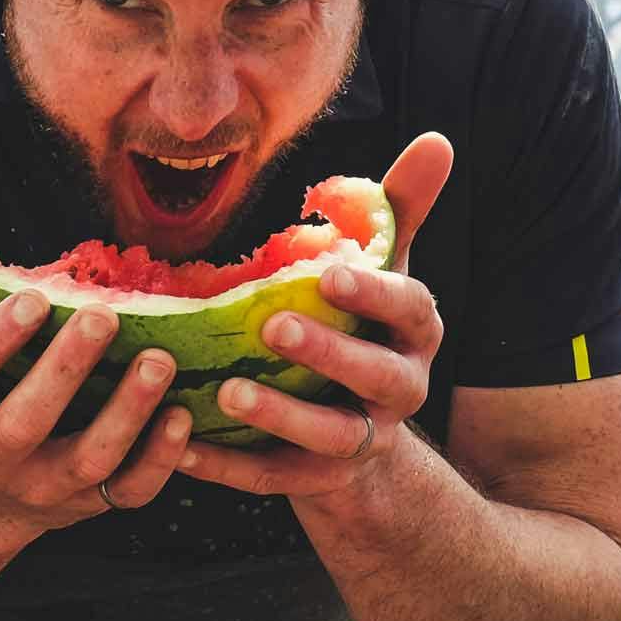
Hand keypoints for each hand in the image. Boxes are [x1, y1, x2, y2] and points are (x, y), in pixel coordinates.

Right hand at [0, 218, 191, 537]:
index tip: (32, 298)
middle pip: (25, 424)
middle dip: (65, 371)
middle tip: (105, 316)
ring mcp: (44, 488)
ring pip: (87, 460)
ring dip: (128, 412)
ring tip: (161, 359)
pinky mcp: (90, 503)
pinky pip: (128, 493)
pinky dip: (159, 459)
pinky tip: (182, 415)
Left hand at [177, 133, 454, 500]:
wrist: (359, 430)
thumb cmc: (362, 323)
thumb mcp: (383, 267)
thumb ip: (398, 208)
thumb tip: (436, 139)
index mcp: (415, 332)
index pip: (410, 310)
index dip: (375, 295)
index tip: (329, 274)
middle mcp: (399, 389)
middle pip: (376, 377)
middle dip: (329, 354)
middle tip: (272, 328)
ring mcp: (362, 441)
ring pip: (332, 436)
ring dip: (281, 416)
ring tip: (228, 393)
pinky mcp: (318, 481)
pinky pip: (276, 477)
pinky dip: (231, 467)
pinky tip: (184, 447)